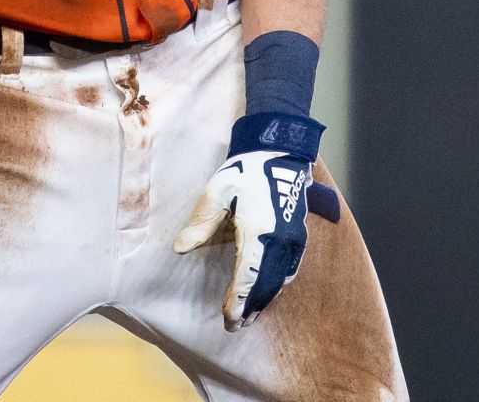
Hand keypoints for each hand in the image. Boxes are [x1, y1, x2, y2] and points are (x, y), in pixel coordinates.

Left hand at [173, 112, 336, 329]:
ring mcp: (293, 239)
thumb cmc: (244, 171)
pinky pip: (289, 269)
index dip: (238, 301)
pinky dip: (276, 285)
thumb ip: (200, 223)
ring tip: (249, 316)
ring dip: (264, 299)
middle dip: (250, 308)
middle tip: (235, 326)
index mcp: (259, 231)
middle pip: (265, 285)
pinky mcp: (299, 236)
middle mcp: (280, 240)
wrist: (279, 152)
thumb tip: (180, 248)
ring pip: (279, 280)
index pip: (247, 277)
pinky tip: (267, 291)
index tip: (228, 319)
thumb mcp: (215, 192)